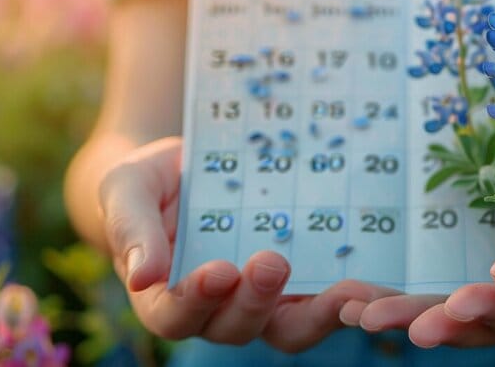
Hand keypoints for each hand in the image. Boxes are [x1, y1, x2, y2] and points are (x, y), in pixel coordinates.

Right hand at [98, 137, 399, 351]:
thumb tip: (141, 276)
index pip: (176, 315)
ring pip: (288, 328)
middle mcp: (215, 309)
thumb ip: (131, 229)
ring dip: (316, 315)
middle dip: (256, 301)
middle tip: (272, 262)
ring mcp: (260, 299)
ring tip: (344, 290)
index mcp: (164, 297)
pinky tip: (367, 282)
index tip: (217, 271)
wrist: (186, 166)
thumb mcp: (126, 190)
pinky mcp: (297, 281)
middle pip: (236, 327)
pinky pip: (321, 300)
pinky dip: (345, 298)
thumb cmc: (146, 183)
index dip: (196, 300)